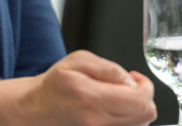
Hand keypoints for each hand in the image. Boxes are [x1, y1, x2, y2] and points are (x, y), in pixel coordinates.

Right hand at [0, 49, 156, 125]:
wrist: (36, 110)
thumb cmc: (55, 85)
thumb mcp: (77, 61)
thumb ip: (108, 68)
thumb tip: (130, 80)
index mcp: (91, 98)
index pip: (140, 101)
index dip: (145, 86)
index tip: (135, 78)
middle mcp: (97, 122)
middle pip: (146, 116)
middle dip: (144, 97)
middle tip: (130, 87)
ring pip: (140, 125)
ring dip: (136, 109)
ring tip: (119, 97)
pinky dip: (128, 119)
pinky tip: (114, 108)